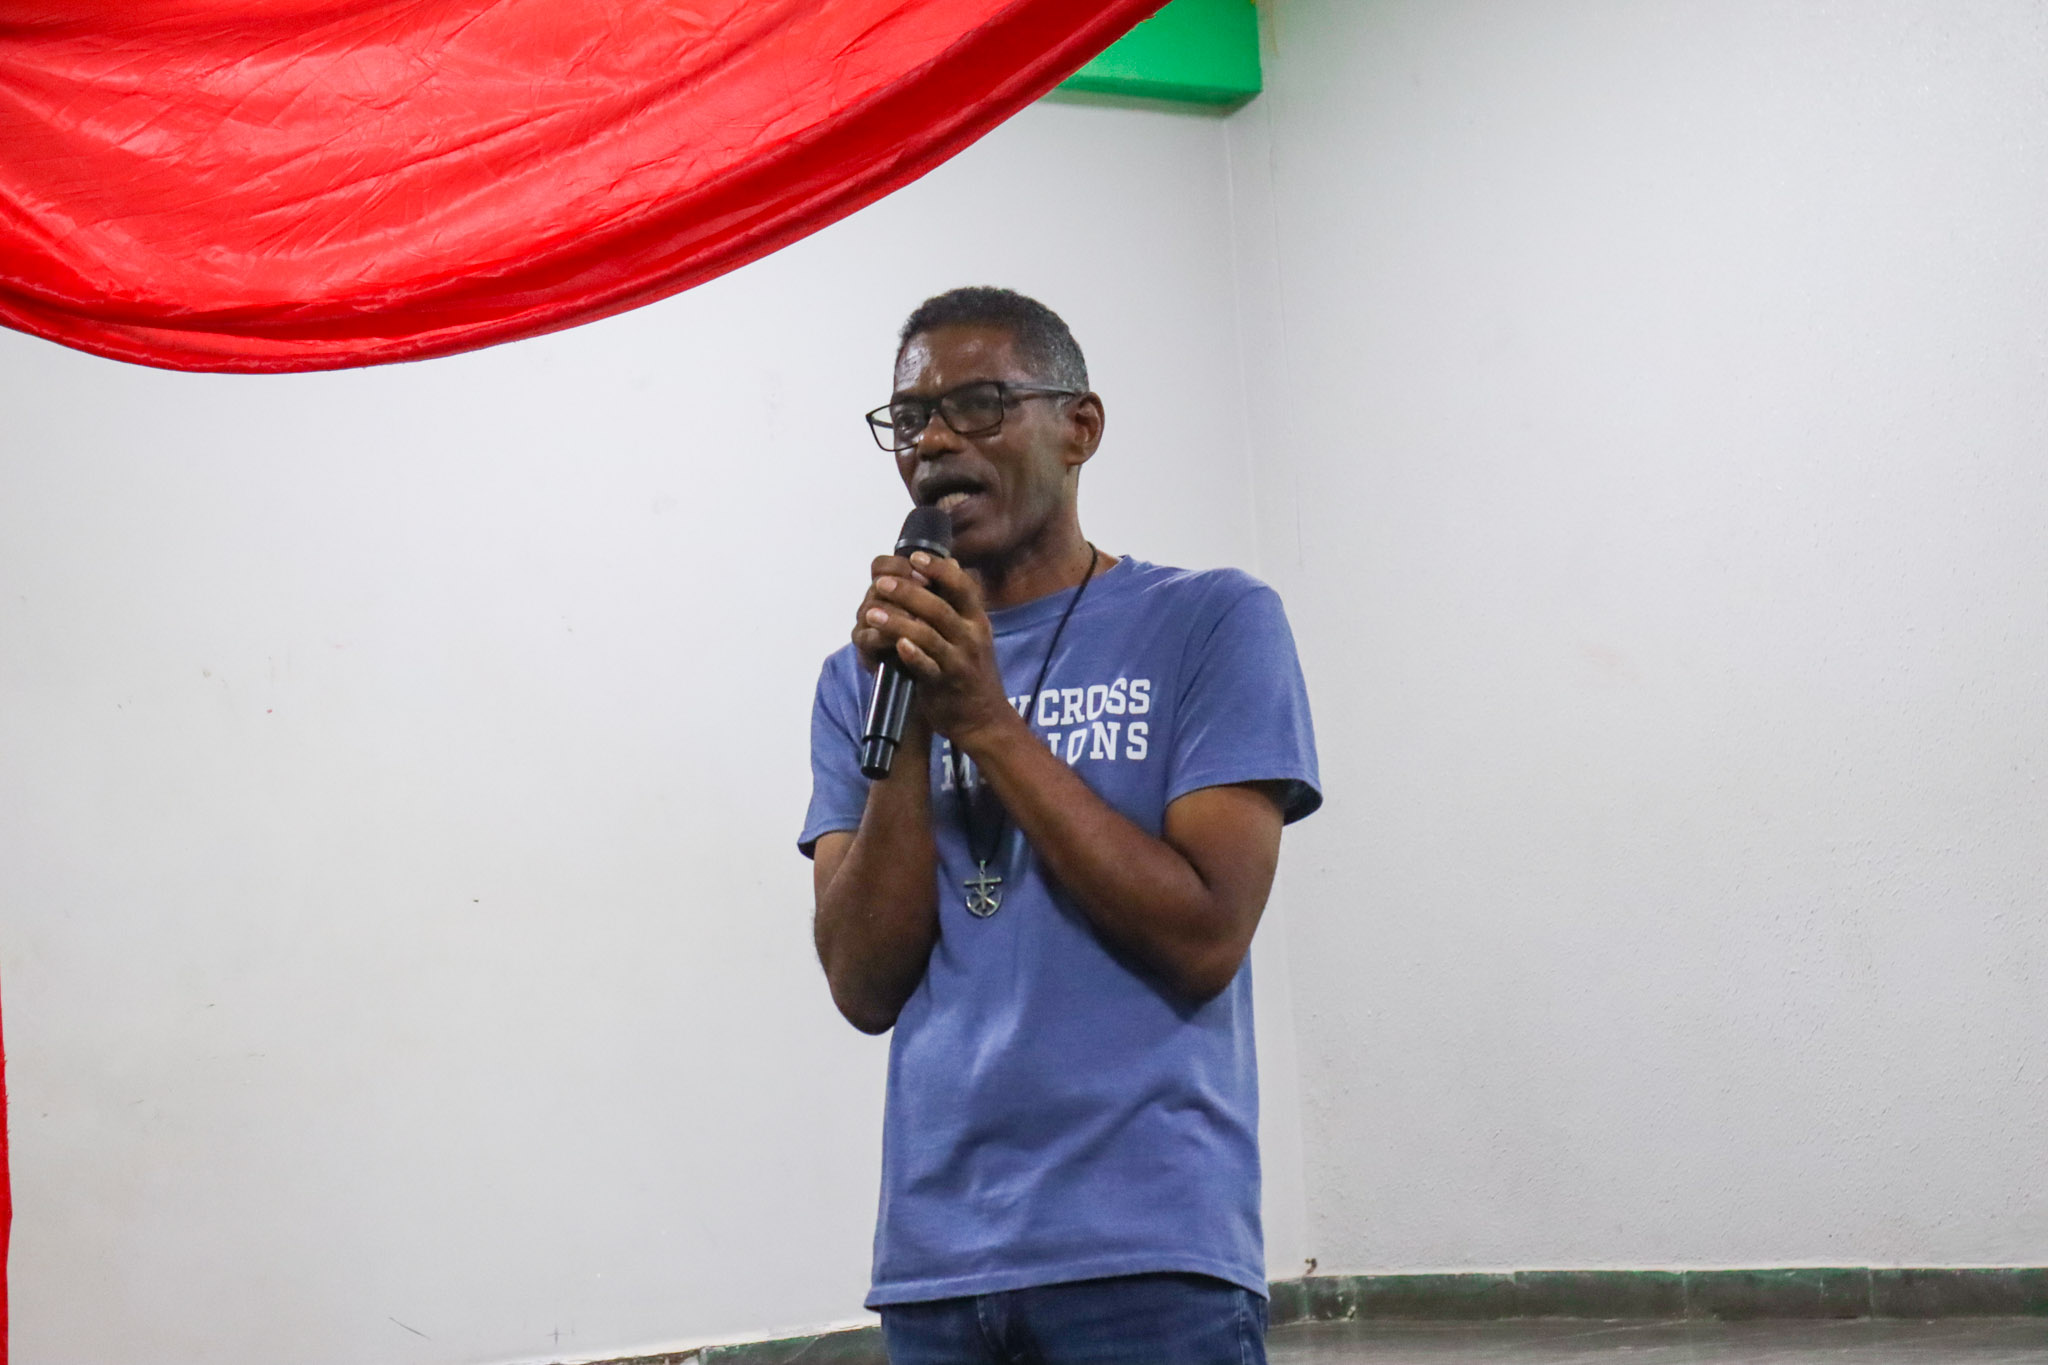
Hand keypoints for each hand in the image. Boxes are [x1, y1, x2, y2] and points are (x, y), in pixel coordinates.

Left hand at [851, 551, 1016, 746]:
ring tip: (872, 614)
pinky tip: (896, 646)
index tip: (915, 558)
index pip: (962, 586)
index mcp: (976, 620)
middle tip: (881, 583)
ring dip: (898, 622)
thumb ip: (960, 601)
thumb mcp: (974, 632)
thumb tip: (950, 562)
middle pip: (940, 608)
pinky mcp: (944, 685)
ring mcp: (958, 661)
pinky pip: (928, 667)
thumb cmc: (971, 670)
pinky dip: (913, 655)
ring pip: (928, 635)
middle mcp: (971, 637)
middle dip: (908, 592)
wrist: (984, 719)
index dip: (939, 570)